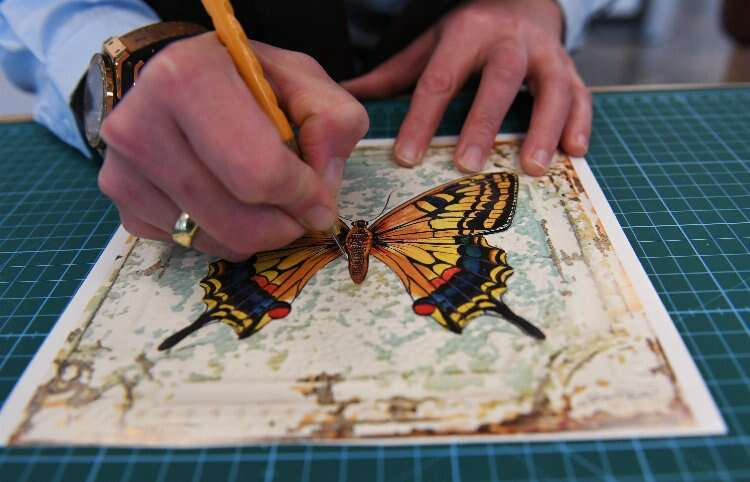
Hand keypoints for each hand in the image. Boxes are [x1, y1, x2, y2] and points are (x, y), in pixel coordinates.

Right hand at [98, 33, 368, 259]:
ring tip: (265, 202)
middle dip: (282, 227)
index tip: (320, 202)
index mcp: (186, 78)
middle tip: (299, 213)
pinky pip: (186, 245)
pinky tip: (227, 201)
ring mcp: (121, 168)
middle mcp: (139, 123)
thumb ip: (332, 122)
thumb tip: (322, 186)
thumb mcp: (304, 81)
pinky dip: (221, 236)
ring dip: (254, 236)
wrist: (183, 82)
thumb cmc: (247, 81)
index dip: (301, 197)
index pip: (256, 170)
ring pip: (210, 239)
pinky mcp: (122, 203)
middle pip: (233, 219)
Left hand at [342, 0, 590, 174]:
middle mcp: (510, 41)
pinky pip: (582, 96)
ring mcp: (546, 55)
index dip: (422, 118)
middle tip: (467, 165)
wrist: (522, 3)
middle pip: (498, 80)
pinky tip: (573, 153)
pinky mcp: (572, 70)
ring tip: (532, 167)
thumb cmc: (470, 33)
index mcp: (467, 32)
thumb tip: (349, 96)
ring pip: (551, 89)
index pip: (440, 78)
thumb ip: (396, 73)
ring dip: (543, 128)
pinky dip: (580, 123)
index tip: (406, 156)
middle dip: (483, 123)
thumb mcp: (432, 44)